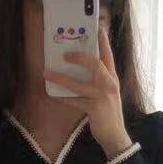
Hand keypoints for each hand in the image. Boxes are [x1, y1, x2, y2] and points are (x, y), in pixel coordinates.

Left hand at [43, 23, 132, 158]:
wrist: (115, 135)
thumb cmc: (108, 113)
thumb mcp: (108, 93)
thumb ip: (99, 81)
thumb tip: (80, 70)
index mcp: (113, 78)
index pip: (109, 56)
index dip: (104, 42)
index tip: (98, 28)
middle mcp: (109, 84)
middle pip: (95, 64)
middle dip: (79, 57)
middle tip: (65, 54)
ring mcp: (102, 96)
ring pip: (79, 83)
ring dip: (61, 78)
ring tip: (47, 73)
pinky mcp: (94, 108)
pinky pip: (74, 100)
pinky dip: (62, 97)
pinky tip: (53, 94)